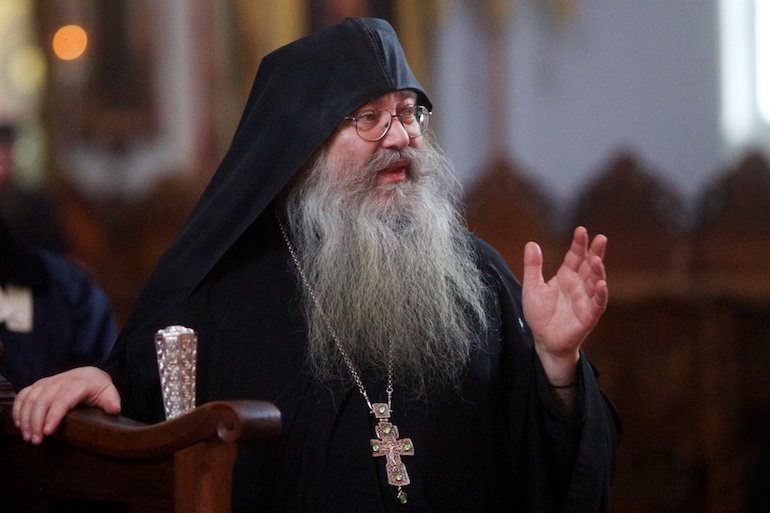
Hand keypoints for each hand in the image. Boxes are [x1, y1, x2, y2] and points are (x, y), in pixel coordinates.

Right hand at [12, 366, 120, 443]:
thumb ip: (112, 401)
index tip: (47, 432)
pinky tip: (20, 425)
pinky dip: (18, 410)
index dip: (53, 416)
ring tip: (28, 437)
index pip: (62, 399)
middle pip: (42, 400)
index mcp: (78, 383)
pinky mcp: (38, 385)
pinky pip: (23, 395)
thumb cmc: (99, 387)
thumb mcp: (109, 392)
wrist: (90, 375)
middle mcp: (60, 381)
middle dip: (35, 422)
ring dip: (25, 419)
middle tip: (36, 441)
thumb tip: (114, 409)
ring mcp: (47, 382)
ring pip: (30, 398)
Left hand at [522, 226, 607, 384]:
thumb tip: (531, 243)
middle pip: (589, 266)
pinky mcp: (588, 316)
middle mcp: (579, 286)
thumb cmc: (539, 314)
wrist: (543, 340)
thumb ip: (533, 266)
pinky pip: (597, 304)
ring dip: (598, 271)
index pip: (575, 257)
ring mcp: (585, 300)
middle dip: (595, 252)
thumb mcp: (532, 287)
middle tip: (601, 238)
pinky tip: (602, 284)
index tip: (581, 230)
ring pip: (595, 282)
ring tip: (596, 259)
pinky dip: (600, 294)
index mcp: (566, 276)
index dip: (579, 244)